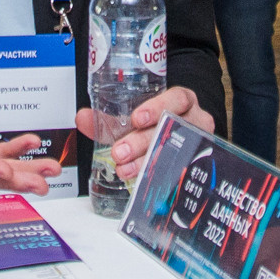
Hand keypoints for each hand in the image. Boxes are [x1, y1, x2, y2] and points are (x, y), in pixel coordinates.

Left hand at [76, 86, 212, 180]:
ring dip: (146, 161)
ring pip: (176, 152)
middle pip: (172, 129)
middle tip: (120, 151)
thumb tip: (82, 118)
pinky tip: (143, 179)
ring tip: (125, 168)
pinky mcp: (195, 163)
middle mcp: (194, 120)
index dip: (157, 108)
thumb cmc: (157, 125)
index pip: (177, 98)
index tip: (136, 119)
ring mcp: (197, 143)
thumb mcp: (135, 118)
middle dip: (143, 141)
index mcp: (181, 101)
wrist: (181, 139)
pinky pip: (180, 171)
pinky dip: (158, 175)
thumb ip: (109, 119)